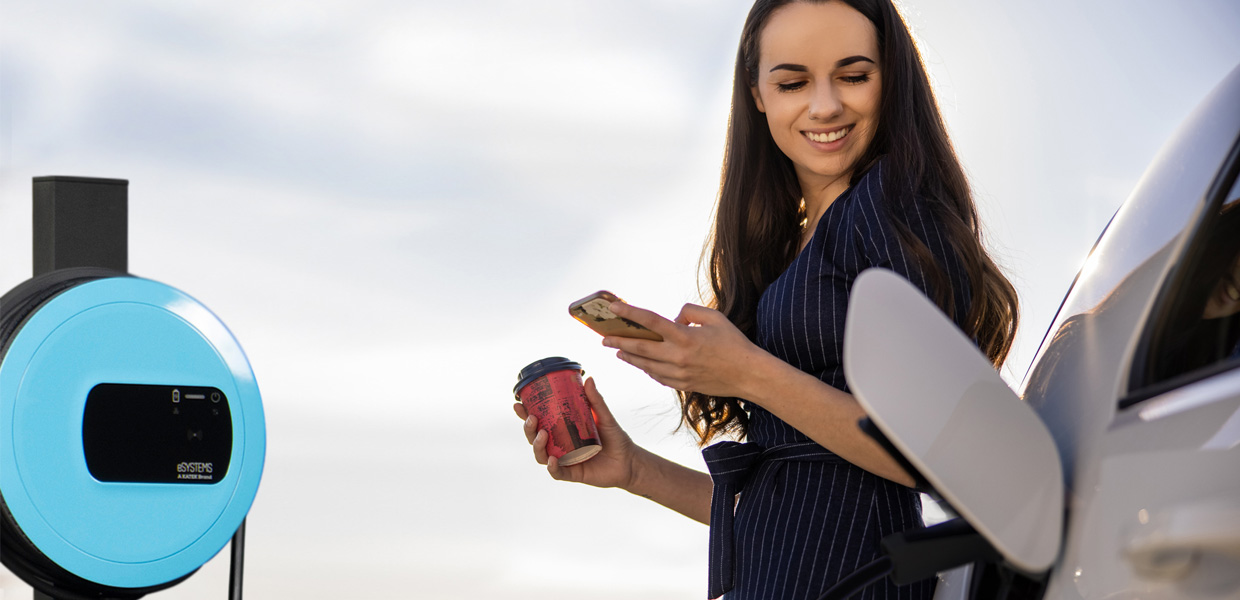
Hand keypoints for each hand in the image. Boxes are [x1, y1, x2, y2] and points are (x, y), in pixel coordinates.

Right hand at [513, 377, 639, 489]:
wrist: (630, 461)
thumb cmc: (616, 438)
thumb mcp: (604, 417)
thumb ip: (596, 400)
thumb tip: (589, 379)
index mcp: (562, 430)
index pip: (540, 421)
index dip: (525, 414)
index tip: (518, 403)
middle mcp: (559, 445)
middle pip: (534, 438)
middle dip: (528, 428)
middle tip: (532, 418)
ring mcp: (564, 459)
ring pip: (541, 455)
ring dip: (537, 445)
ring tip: (543, 435)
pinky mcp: (572, 473)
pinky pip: (556, 472)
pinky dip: (552, 467)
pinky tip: (553, 460)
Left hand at [604, 301, 764, 398]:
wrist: (748, 375)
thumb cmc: (733, 343)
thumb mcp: (715, 317)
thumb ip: (689, 311)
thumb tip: (673, 318)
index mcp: (685, 336)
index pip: (650, 322)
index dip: (630, 313)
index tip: (614, 307)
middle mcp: (678, 356)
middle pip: (639, 348)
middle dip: (618, 341)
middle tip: (604, 337)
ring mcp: (678, 374)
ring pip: (645, 365)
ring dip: (629, 356)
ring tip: (618, 350)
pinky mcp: (682, 385)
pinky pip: (657, 376)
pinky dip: (646, 368)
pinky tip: (641, 363)